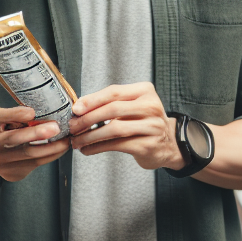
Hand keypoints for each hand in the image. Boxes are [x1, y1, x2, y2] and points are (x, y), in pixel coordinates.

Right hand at [0, 105, 68, 182]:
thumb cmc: (2, 129)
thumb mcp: (3, 118)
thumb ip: (16, 115)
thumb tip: (42, 112)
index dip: (14, 114)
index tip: (31, 112)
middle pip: (12, 138)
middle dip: (36, 133)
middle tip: (55, 128)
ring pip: (27, 154)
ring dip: (50, 147)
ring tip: (65, 139)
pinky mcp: (10, 173)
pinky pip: (34, 164)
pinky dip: (50, 155)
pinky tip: (61, 149)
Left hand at [69, 82, 185, 171]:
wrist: (169, 144)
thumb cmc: (144, 122)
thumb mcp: (133, 106)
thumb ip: (111, 103)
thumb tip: (80, 108)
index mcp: (145, 91)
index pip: (114, 92)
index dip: (92, 100)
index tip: (75, 109)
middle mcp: (151, 106)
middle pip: (112, 110)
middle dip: (87, 119)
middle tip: (73, 127)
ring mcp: (151, 126)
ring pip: (113, 129)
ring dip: (90, 136)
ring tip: (77, 141)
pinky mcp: (147, 145)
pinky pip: (117, 145)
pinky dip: (98, 147)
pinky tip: (88, 149)